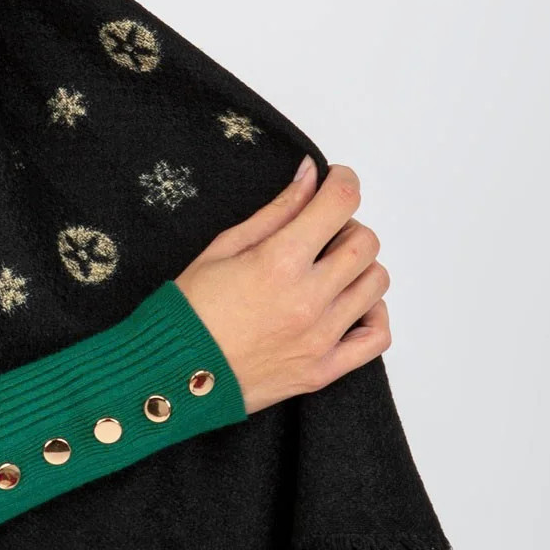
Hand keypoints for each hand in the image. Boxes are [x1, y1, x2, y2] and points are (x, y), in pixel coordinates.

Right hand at [173, 157, 390, 413]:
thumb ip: (276, 211)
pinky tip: (349, 307)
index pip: (340, 203)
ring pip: (376, 283)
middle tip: (322, 233)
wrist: (172, 375)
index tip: (336, 182)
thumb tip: (310, 174)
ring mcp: (320, 338)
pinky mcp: (324, 370)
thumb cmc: (189, 310)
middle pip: (365, 242)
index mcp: (279, 261)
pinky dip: (372, 315)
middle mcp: (308, 299)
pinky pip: (377, 337)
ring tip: (330, 272)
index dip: (343, 181)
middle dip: (347, 226)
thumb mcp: (223, 247)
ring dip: (359, 268)